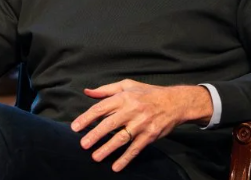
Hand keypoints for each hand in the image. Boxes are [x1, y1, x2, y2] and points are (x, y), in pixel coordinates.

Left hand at [70, 80, 212, 171]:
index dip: (86, 118)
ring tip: (95, 157)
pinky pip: (135, 149)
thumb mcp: (127, 85)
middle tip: (83, 145)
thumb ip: (105, 90)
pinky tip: (116, 166)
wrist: (175, 102)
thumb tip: (87, 92)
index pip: (101, 108)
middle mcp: (131, 110)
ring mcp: (141, 124)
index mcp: (123, 98)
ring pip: (121, 138)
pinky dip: (126, 158)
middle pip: (109, 124)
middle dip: (95, 135)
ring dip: (107, 149)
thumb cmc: (147, 93)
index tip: (75, 127)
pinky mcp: (150, 136)